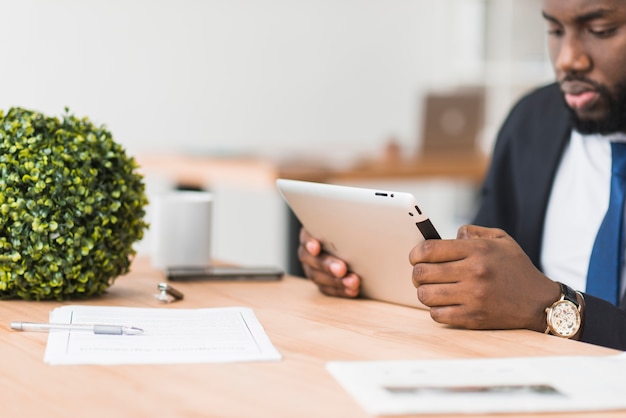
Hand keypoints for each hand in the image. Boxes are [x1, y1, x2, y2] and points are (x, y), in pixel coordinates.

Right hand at [298, 228, 359, 297]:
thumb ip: (345, 226)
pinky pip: (327, 289)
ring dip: (336, 281)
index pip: (306, 237)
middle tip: (341, 269)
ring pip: (318, 277)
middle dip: (327, 265)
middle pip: (312, 260)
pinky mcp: (321, 282)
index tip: (316, 248)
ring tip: (353, 282)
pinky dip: (340, 290)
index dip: (310, 243)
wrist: (353, 245)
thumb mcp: (345, 226)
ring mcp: (312, 269)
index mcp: (311, 234)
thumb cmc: (348, 231)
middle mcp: (308, 252)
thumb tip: (357, 218)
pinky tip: (352, 291)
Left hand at [410, 225, 560, 331]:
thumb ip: (472, 232)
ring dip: (425, 293)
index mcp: (477, 250)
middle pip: (422, 273)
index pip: (429, 249)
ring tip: (433, 290)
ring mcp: (474, 297)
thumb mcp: (500, 239)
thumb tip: (446, 235)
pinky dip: (436, 310)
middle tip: (422, 275)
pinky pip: (437, 314)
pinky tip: (445, 304)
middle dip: (417, 274)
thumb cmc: (516, 268)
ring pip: (425, 295)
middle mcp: (474, 272)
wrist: (540, 302)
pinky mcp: (474, 318)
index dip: (415, 254)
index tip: (415, 257)